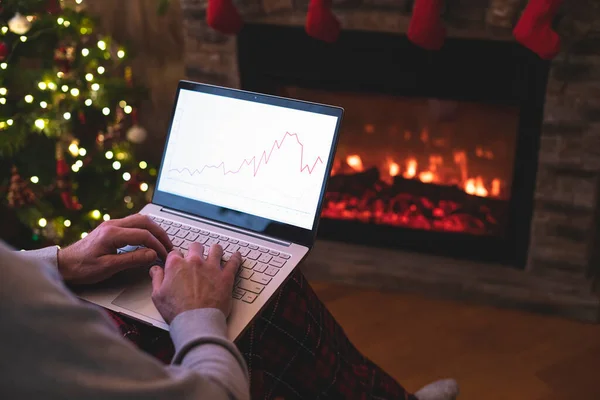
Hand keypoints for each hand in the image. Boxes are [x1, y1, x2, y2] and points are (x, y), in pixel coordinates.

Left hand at [58, 214, 172, 283]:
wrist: (64, 264)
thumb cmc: (83, 268)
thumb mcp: (108, 267)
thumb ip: (132, 259)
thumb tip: (153, 254)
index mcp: (112, 233)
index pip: (143, 234)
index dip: (157, 245)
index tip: (165, 256)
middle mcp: (113, 224)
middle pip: (145, 222)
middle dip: (160, 233)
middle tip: (169, 247)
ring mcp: (112, 224)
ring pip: (140, 219)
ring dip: (154, 230)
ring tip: (163, 242)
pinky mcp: (111, 228)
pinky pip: (134, 223)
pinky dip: (146, 229)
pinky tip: (150, 239)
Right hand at [149, 243, 241, 322]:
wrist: (196, 321)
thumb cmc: (177, 311)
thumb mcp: (158, 295)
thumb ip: (157, 278)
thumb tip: (155, 269)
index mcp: (176, 265)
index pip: (175, 253)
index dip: (176, 257)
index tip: (178, 261)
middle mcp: (195, 262)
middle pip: (196, 247)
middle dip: (195, 250)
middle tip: (196, 255)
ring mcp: (212, 268)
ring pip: (215, 249)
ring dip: (215, 250)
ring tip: (216, 252)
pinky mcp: (226, 276)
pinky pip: (234, 262)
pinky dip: (236, 258)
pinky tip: (236, 256)